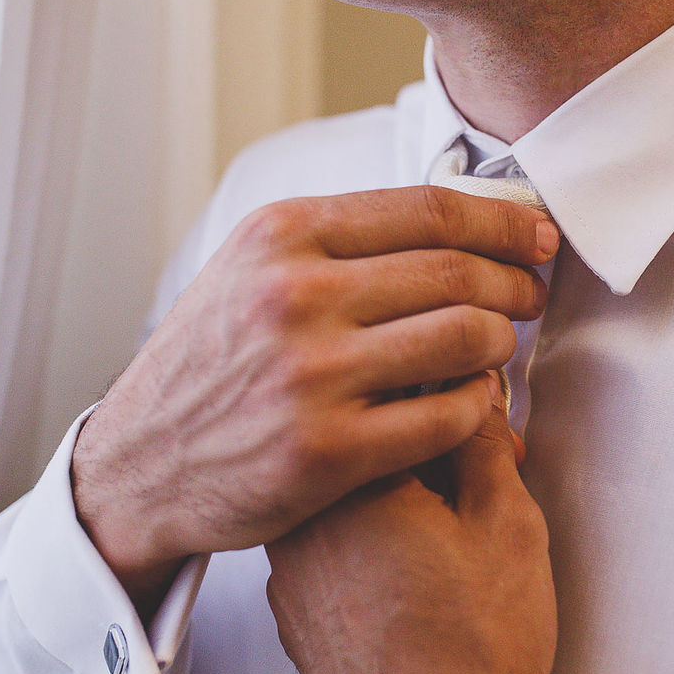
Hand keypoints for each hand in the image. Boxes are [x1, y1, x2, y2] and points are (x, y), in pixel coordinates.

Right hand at [71, 186, 557, 614]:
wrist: (139, 462)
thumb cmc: (209, 362)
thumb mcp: (250, 269)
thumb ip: (336, 240)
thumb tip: (452, 218)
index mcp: (281, 235)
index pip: (428, 210)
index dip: (501, 223)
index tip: (535, 236)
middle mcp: (294, 295)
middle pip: (456, 272)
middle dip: (515, 282)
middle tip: (530, 295)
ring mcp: (311, 374)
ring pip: (463, 339)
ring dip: (500, 343)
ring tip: (498, 348)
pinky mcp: (326, 451)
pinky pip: (447, 418)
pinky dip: (479, 407)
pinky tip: (473, 402)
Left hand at [265, 399, 556, 673]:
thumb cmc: (475, 657)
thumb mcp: (506, 522)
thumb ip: (480, 437)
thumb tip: (471, 388)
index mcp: (354, 483)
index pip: (390, 389)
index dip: (448, 381)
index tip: (477, 384)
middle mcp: (305, 518)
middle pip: (360, 435)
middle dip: (426, 429)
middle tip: (490, 453)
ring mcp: (290, 566)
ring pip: (345, 485)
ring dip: (399, 477)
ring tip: (463, 506)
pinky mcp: (293, 605)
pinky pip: (329, 536)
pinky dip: (372, 526)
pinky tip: (424, 551)